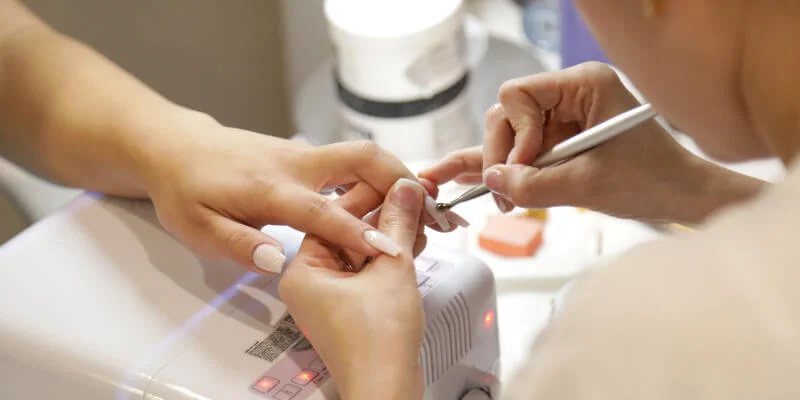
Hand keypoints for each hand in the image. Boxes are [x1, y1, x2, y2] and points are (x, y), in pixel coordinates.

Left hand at [141, 115, 441, 273]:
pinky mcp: (307, 156)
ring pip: (363, 156)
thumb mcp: (197, 228)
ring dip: (397, 178)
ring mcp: (304, 156)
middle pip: (362, 158)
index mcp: (270, 188)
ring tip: (425, 211)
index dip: (359, 233)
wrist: (177, 147)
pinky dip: (379, 179)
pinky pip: (352, 163)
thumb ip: (239, 244)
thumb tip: (278, 260)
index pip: (324, 211)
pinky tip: (391, 204)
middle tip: (432, 211)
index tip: (393, 251)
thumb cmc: (186, 190)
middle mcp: (296, 165)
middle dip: (401, 180)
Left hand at [279, 178, 425, 399]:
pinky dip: (388, 258)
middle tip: (412, 200)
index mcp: (302, 270)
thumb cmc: (376, 342)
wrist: (386, 389)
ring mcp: (328, 297)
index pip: (332, 216)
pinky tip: (413, 244)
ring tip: (420, 221)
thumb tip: (405, 190)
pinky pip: (366, 271)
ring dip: (390, 237)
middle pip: (347, 232)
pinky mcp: (348, 309)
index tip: (396, 182)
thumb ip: (398, 223)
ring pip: (359, 252)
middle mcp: (309, 282)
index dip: (369, 195)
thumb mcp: (391, 269)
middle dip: (383, 218)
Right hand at [421, 62, 762, 223]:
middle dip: (502, 154)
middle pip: (509, 114)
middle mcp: (571, 94)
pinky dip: (505, 167)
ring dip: (502, 167)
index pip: (519, 94)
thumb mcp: (587, 186)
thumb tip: (492, 180)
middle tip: (504, 192)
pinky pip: (524, 151)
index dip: (514, 132)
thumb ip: (533, 184)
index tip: (525, 165)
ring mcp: (565, 118)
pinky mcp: (562, 141)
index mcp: (584, 85)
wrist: (682, 197)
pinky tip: (470, 176)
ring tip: (499, 198)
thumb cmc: (652, 181)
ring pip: (511, 135)